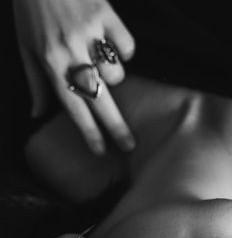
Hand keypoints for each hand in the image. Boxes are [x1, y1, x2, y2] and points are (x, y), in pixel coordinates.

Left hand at [13, 0, 135, 154]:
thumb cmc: (31, 8)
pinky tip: (109, 41)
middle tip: (129, 145)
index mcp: (50, 61)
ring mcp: (91, 34)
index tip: (101, 150)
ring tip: (99, 59)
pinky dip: (122, 49)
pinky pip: (126, 47)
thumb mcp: (25, 45)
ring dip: (112, 73)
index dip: (88, 131)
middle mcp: (71, 51)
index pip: (73, 106)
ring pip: (117, 73)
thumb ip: (35, 81)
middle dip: (116, 125)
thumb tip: (38, 114)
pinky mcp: (107, 16)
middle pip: (100, 99)